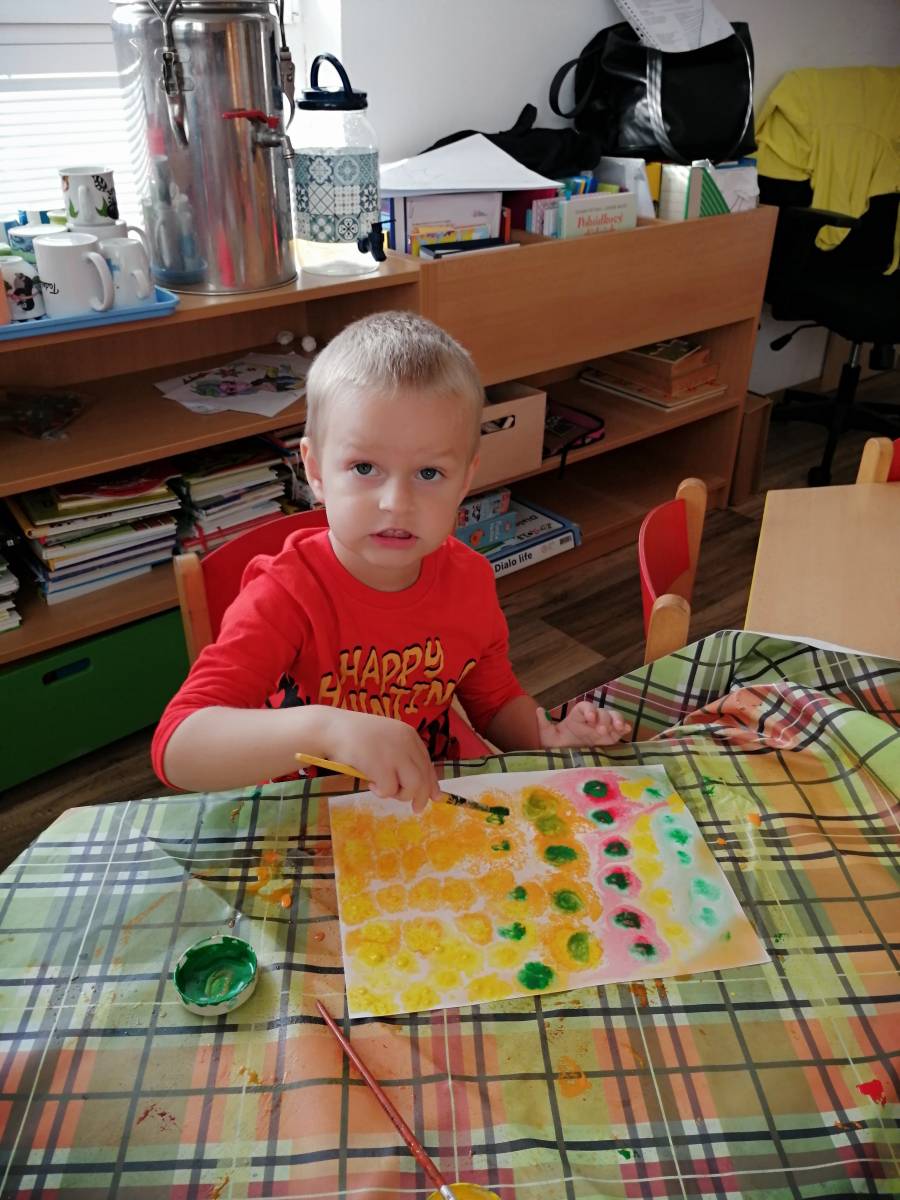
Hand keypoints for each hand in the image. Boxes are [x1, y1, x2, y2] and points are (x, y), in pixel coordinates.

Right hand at [321, 710, 441, 812]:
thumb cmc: (355, 737)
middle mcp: (406, 742)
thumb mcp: (385, 742)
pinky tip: (370, 784)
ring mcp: (395, 753)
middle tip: (416, 808)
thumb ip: (402, 757)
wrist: (332, 729)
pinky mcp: (381, 765)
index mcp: (409, 735)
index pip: (428, 763)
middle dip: (421, 796)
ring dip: (401, 795)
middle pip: (424, 777)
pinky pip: (390, 790)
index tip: (435, 797)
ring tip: (385, 790)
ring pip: (414, 785)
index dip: (432, 782)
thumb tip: (421, 785)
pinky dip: (382, 792)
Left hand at [536, 701, 630, 748]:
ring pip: (613, 718)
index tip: (589, 718)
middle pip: (602, 712)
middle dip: (603, 718)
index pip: (585, 707)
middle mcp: (591, 720)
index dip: (589, 710)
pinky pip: (619, 731)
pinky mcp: (610, 738)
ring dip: (616, 720)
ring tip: (618, 728)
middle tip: (600, 730)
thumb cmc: (557, 746)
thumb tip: (538, 710)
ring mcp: (602, 728)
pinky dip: (624, 728)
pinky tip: (626, 731)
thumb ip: (544, 724)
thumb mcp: (547, 736)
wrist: (566, 760)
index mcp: (577, 717)